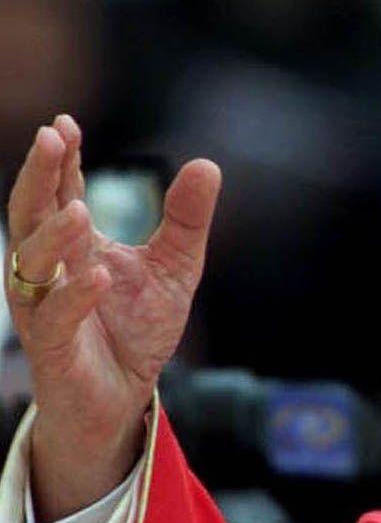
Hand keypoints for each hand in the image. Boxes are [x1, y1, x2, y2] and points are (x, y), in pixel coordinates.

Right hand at [6, 116, 220, 522]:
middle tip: (50, 139)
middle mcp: (49, 271)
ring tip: (78, 209)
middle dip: (39, 178)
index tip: (66, 124)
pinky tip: (95, 276)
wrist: (122, 399)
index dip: (61, 160)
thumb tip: (207, 164)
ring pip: (32, 265)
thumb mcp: (174, 267)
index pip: (60, 193)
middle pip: (31, 215)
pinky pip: (56, 319)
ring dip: (52, 235)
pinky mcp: (54, 350)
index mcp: (73, 245)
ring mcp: (45, 308)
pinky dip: (75, 296)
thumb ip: (187, 219)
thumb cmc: (137, 329)